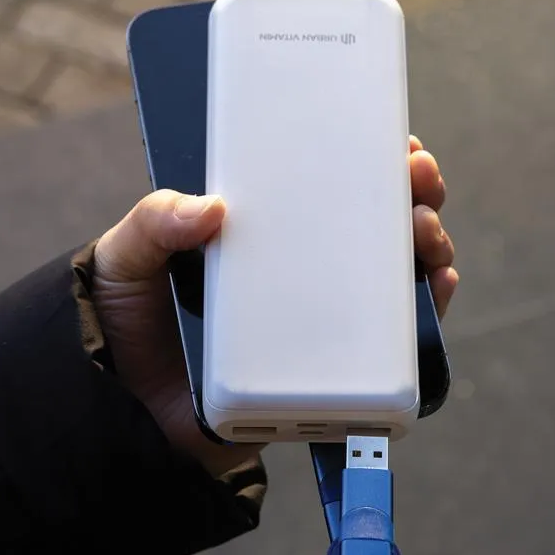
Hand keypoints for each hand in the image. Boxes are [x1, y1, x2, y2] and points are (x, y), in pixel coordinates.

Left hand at [93, 137, 455, 476]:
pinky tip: (432, 285)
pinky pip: (386, 348)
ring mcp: (314, 325)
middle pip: (370, 227)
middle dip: (410, 193)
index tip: (393, 138)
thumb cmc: (123, 329)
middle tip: (417, 176)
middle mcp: (295, 276)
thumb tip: (210, 208)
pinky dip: (421, 314)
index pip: (322, 189)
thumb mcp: (125, 260)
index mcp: (258, 240)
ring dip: (425, 246)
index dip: (365, 159)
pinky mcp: (323, 376)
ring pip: (390, 279)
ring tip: (424, 228)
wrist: (123, 416)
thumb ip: (153, 223)